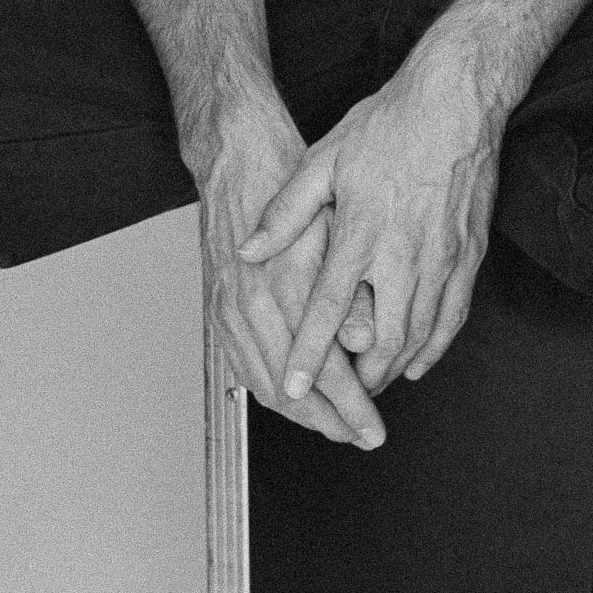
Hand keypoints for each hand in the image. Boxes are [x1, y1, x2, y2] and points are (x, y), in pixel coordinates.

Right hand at [199, 100, 385, 450]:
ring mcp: (228, 309)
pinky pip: (239, 367)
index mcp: (284, 287)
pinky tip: (290, 399)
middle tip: (361, 436)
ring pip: (260, 386)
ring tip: (335, 425)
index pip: (321, 371)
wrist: (238, 156)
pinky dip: (267, 392)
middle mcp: (250, 305)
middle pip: (287, 392)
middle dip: (328, 422)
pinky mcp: (218, 308)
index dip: (351, 407)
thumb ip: (349, 290)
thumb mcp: (335, 226)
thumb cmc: (291, 183)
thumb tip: (363, 341)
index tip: (375, 429)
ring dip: (299, 414)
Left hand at [237, 46, 501, 399]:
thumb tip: (250, 250)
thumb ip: (286, 212)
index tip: (295, 388)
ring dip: (392, 368)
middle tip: (335, 396)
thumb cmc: (390, 126)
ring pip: (417, 336)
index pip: (327, 310)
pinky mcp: (469, 256)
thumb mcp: (323, 160)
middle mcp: (403, 254)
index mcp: (361, 233)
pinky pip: (452, 318)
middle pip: (379, 340)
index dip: (309, 355)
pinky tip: (418, 361)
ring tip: (369, 384)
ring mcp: (441, 258)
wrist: (455, 102)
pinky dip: (434, 348)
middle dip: (356, 379)